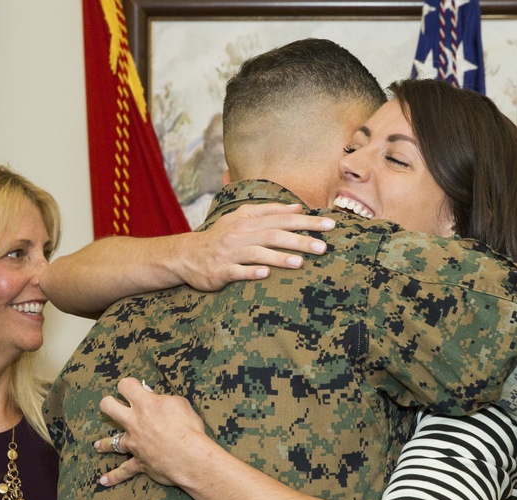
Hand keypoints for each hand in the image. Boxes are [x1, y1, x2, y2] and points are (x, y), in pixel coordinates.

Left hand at [95, 378, 215, 487]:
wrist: (189, 456)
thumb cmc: (188, 428)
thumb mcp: (180, 404)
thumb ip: (163, 399)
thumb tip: (150, 395)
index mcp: (144, 404)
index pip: (126, 386)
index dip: (128, 384)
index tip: (133, 386)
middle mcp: (134, 422)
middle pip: (109, 407)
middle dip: (109, 404)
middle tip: (113, 405)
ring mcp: (133, 443)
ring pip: (111, 441)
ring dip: (104, 443)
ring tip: (97, 446)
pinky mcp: (138, 462)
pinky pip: (123, 471)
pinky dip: (114, 477)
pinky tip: (103, 481)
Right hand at [178, 203, 333, 290]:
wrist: (186, 255)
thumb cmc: (221, 236)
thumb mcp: (242, 218)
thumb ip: (269, 211)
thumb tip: (297, 207)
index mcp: (249, 220)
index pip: (283, 218)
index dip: (307, 221)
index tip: (330, 225)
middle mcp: (240, 234)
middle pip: (274, 235)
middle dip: (300, 240)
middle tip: (323, 247)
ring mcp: (230, 253)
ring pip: (257, 253)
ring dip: (278, 257)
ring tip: (300, 262)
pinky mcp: (220, 270)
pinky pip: (236, 271)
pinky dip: (250, 272)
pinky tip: (265, 275)